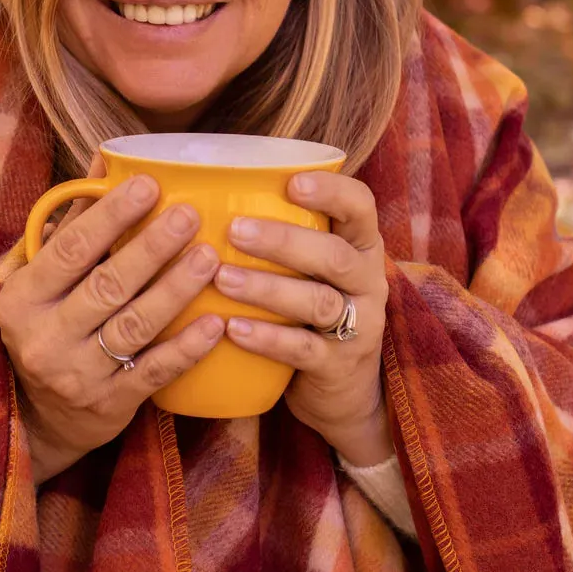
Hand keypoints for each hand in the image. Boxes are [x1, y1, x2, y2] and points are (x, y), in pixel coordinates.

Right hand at [0, 152, 224, 484]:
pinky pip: (155, 372)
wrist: (39, 416)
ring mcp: (78, 375)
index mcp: (22, 297)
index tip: (149, 185)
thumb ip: (72, 220)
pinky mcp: (111, 404)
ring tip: (211, 257)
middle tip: (190, 215)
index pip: (69, 249)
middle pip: (107, 285)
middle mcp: (45, 337)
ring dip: (176, 289)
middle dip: (152, 247)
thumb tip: (107, 158)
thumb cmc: (47, 323)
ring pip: (135, 326)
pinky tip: (215, 323)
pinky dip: (187, 347)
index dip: (110, 215)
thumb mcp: (41, 276)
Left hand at [213, 171, 391, 467]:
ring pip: (318, 302)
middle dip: (284, 241)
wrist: (342, 388)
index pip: (360, 206)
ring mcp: (358, 326)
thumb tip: (205, 188)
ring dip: (268, 288)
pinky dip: (268, 338)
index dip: (332, 191)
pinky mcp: (338, 366)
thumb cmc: (308, 306)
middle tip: (234, 230)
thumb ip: (282, 230)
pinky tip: (233, 329)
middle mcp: (367, 281)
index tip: (292, 183)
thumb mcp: (309, 266)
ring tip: (223, 279)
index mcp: (360, 246)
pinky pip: (304, 349)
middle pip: (334, 255)